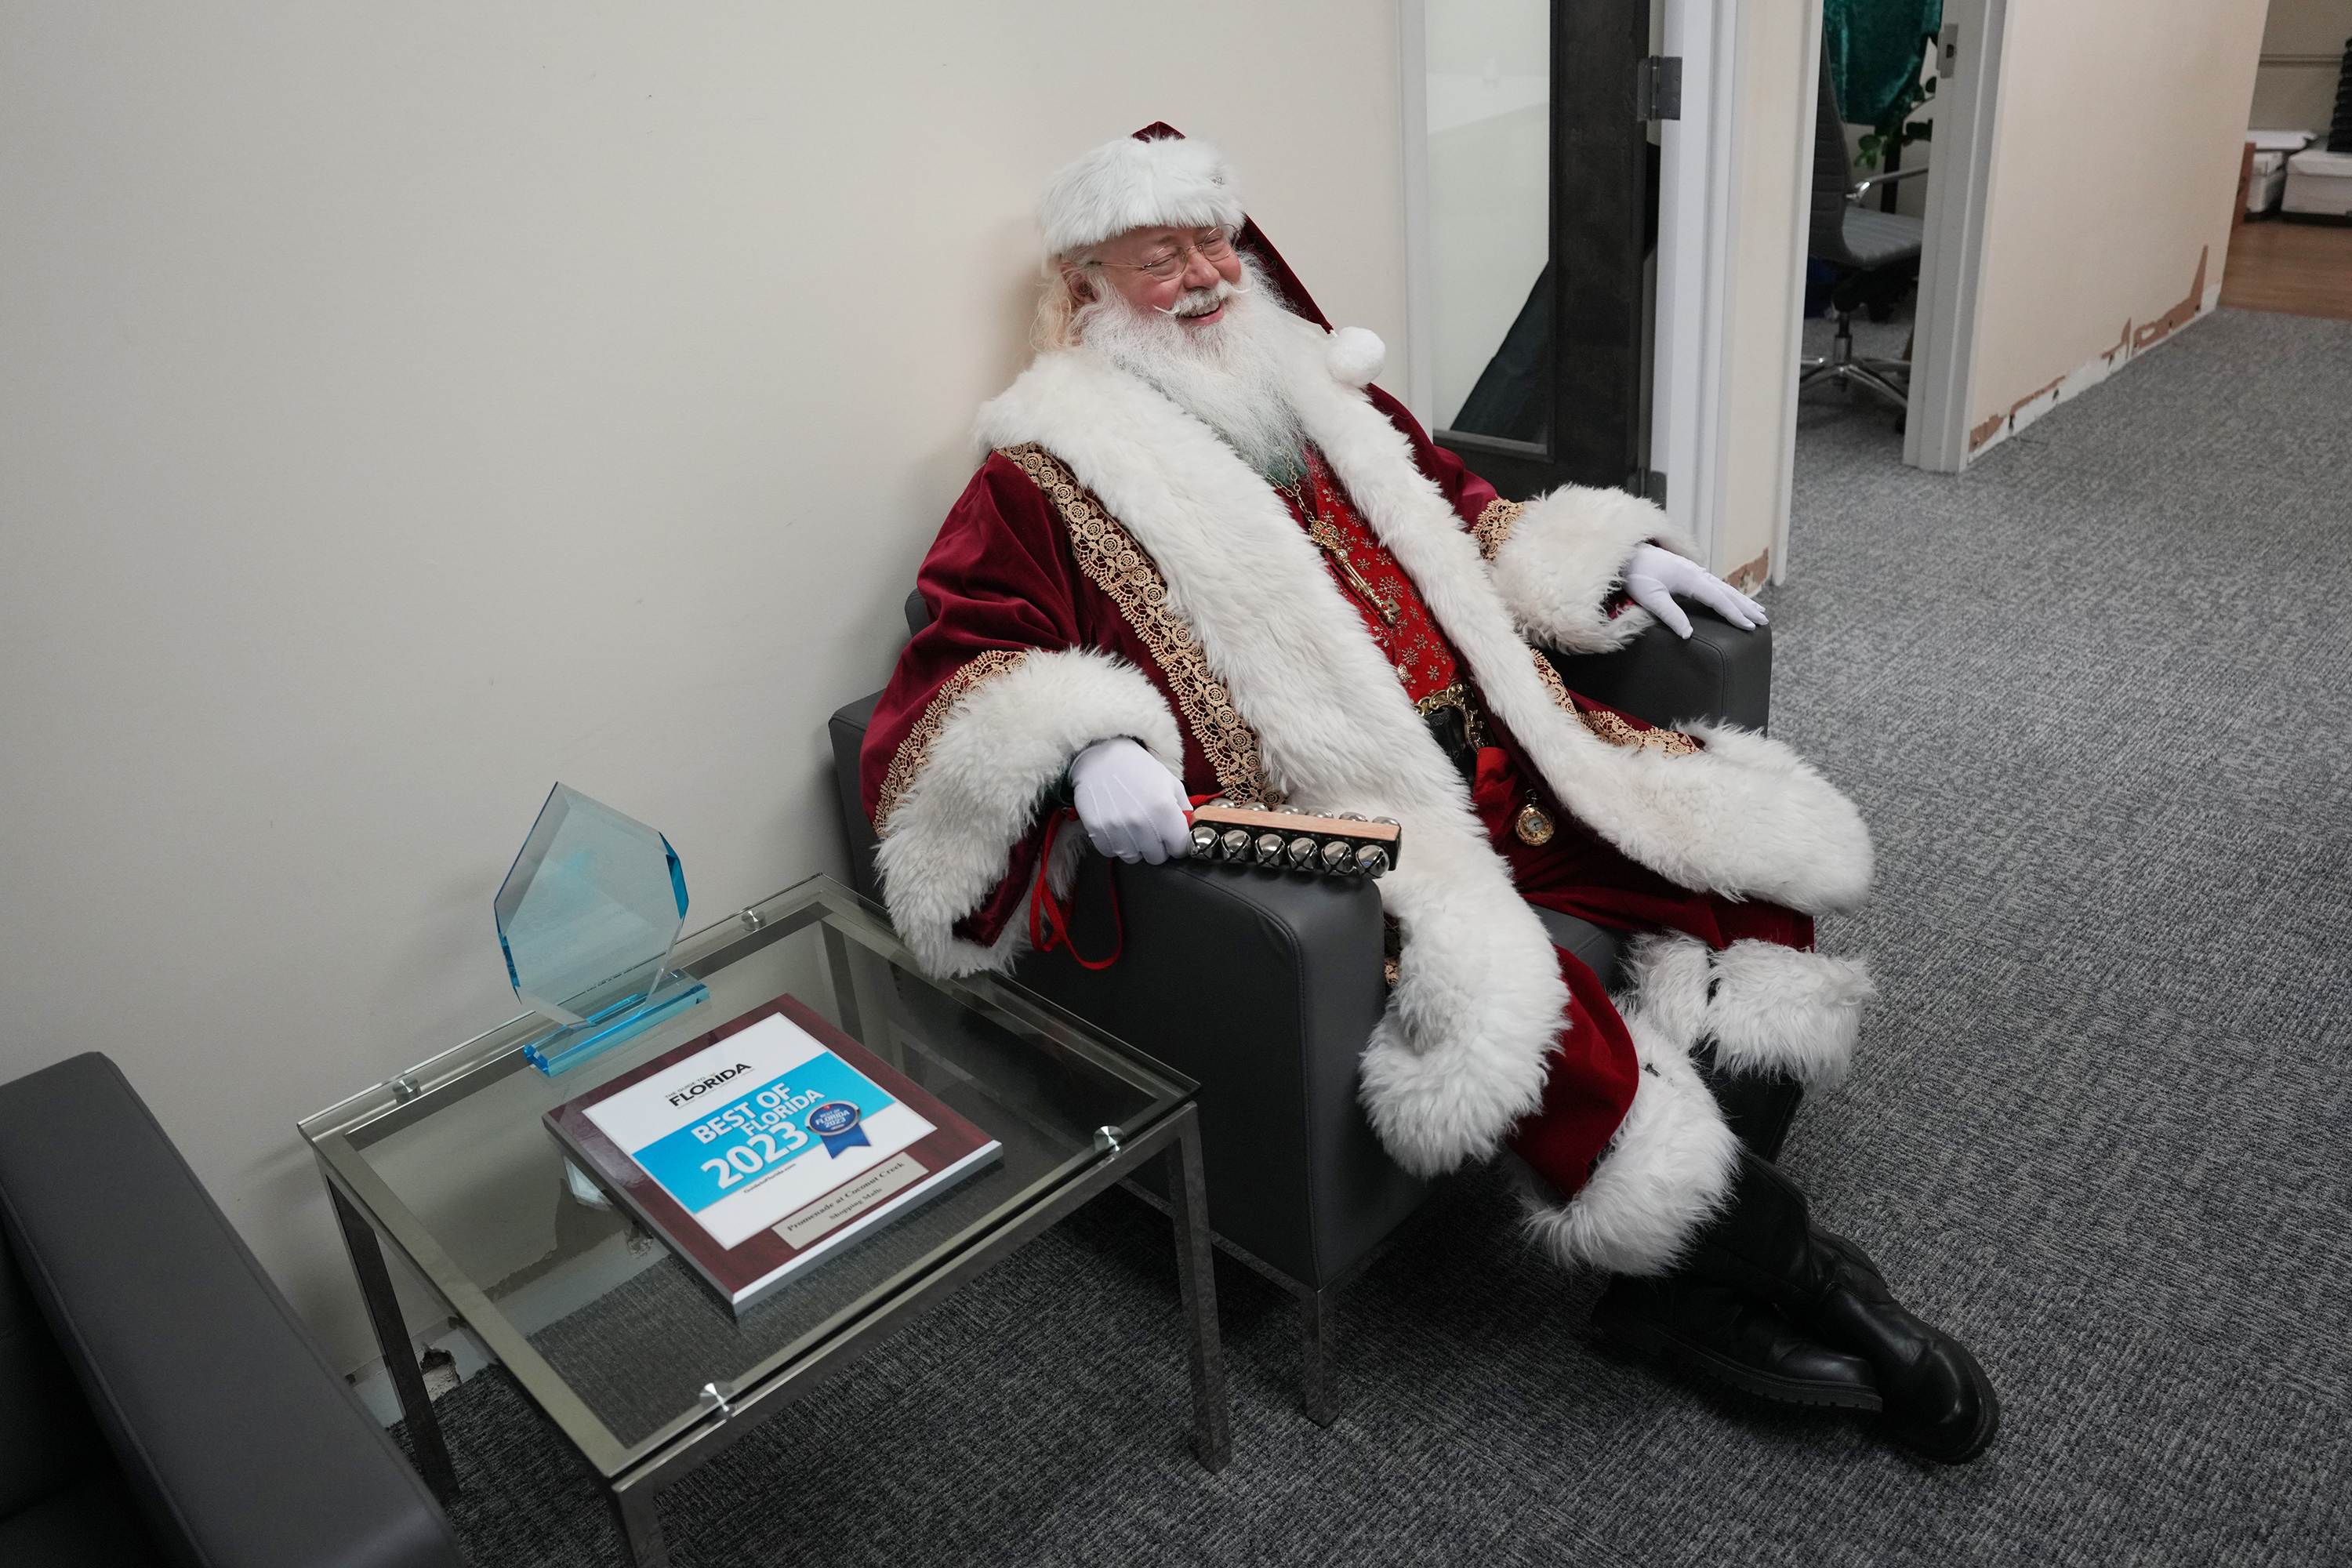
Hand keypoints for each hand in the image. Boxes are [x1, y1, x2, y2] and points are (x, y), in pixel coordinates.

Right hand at [1069, 738, 1192, 864]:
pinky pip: (1111, 852)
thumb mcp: (1170, 783)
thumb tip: (1190, 831)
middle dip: (1157, 846)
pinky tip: (1116, 826)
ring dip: (1135, 846)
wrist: (1101, 756)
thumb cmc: (1138, 768)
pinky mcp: (1098, 831)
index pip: (1180, 848)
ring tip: (1132, 825)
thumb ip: (1185, 810)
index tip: (1173, 837)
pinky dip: (1115, 844)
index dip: (1178, 843)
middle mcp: (1141, 823)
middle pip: (1157, 857)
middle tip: (1151, 828)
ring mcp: (1118, 829)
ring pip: (1134, 858)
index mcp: (1164, 810)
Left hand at [1621, 543, 1767, 638]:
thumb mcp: (1650, 597)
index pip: (1719, 600)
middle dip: (1746, 607)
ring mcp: (1694, 570)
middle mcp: (1697, 572)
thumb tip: (1688, 634)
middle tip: (1764, 620)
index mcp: (1691, 579)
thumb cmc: (1636, 575)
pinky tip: (1731, 597)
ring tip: (1756, 610)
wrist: (1628, 553)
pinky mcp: (1688, 571)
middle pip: (1727, 592)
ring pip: (1723, 587)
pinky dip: (1728, 593)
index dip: (1735, 614)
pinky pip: (1714, 584)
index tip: (1749, 626)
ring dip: (1741, 599)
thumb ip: (1670, 615)